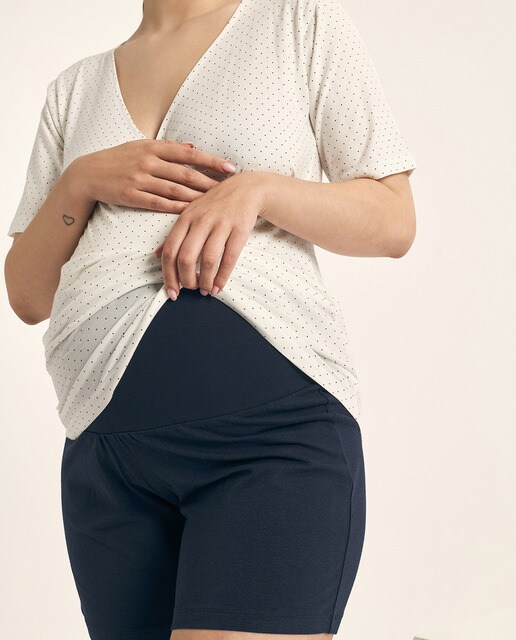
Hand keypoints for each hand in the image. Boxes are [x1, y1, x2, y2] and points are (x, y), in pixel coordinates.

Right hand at [68, 139, 236, 212]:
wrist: (87, 174)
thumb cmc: (118, 159)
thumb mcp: (140, 146)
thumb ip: (167, 148)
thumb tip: (192, 147)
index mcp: (153, 147)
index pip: (188, 153)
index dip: (211, 161)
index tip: (230, 167)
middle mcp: (148, 161)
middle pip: (185, 172)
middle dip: (210, 181)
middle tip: (230, 189)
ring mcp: (139, 178)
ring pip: (174, 188)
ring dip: (197, 196)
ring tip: (215, 203)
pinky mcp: (132, 195)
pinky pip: (158, 203)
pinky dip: (175, 207)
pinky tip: (191, 212)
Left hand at [154, 172, 267, 298]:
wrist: (246, 188)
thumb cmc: (215, 204)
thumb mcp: (190, 213)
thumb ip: (174, 235)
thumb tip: (156, 255)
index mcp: (185, 218)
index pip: (170, 251)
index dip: (168, 276)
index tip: (172, 292)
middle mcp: (201, 221)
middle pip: (186, 258)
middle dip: (187, 280)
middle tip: (191, 289)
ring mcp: (221, 224)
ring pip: (208, 260)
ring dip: (205, 281)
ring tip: (206, 291)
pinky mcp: (239, 229)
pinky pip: (229, 258)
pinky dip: (222, 277)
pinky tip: (218, 286)